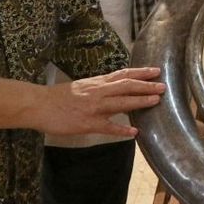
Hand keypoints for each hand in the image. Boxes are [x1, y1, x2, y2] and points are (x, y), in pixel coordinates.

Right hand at [36, 67, 165, 136]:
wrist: (39, 104)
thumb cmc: (58, 96)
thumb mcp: (82, 86)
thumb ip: (99, 87)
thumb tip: (113, 87)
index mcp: (97, 83)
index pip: (123, 74)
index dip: (141, 72)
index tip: (156, 70)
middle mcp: (98, 92)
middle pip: (127, 86)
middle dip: (147, 85)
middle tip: (164, 86)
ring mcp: (94, 108)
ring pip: (121, 103)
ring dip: (140, 101)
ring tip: (156, 101)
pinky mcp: (87, 123)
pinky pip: (108, 127)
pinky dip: (121, 130)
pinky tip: (134, 133)